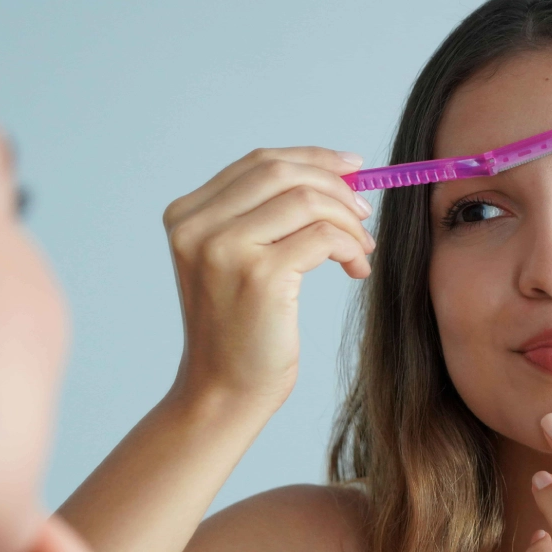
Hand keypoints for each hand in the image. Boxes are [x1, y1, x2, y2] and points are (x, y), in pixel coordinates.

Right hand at [162, 147, 373, 410]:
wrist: (223, 393)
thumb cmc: (241, 331)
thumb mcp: (238, 261)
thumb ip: (266, 216)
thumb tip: (337, 173)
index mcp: (187, 216)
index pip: (259, 162)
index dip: (312, 159)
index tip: (353, 168)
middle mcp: (197, 226)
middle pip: (282, 173)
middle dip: (335, 185)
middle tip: (364, 212)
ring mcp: (224, 249)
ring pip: (306, 201)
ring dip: (347, 220)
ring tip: (362, 249)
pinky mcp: (258, 276)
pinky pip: (323, 237)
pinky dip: (350, 246)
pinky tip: (357, 268)